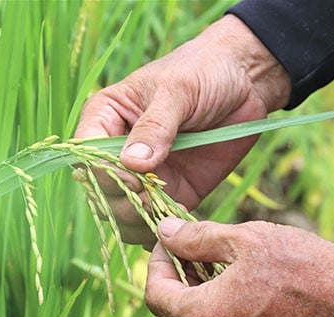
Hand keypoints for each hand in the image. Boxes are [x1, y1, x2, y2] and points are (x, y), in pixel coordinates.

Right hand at [74, 15, 289, 246]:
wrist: (246, 81)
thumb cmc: (203, 71)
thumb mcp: (177, 91)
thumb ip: (155, 127)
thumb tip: (131, 164)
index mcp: (107, 118)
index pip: (87, 154)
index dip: (103, 173)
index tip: (134, 178)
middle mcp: (119, 151)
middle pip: (101, 191)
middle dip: (122, 202)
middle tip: (151, 200)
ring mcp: (145, 175)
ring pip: (123, 214)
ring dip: (138, 221)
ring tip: (163, 214)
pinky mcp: (173, 192)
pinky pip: (156, 221)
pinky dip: (161, 229)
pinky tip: (177, 222)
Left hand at [145, 218, 333, 316]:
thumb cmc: (303, 267)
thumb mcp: (246, 239)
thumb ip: (196, 238)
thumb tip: (164, 234)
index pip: (155, 296)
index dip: (156, 266)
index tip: (169, 245)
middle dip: (174, 288)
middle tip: (190, 259)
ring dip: (200, 308)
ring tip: (219, 277)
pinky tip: (247, 303)